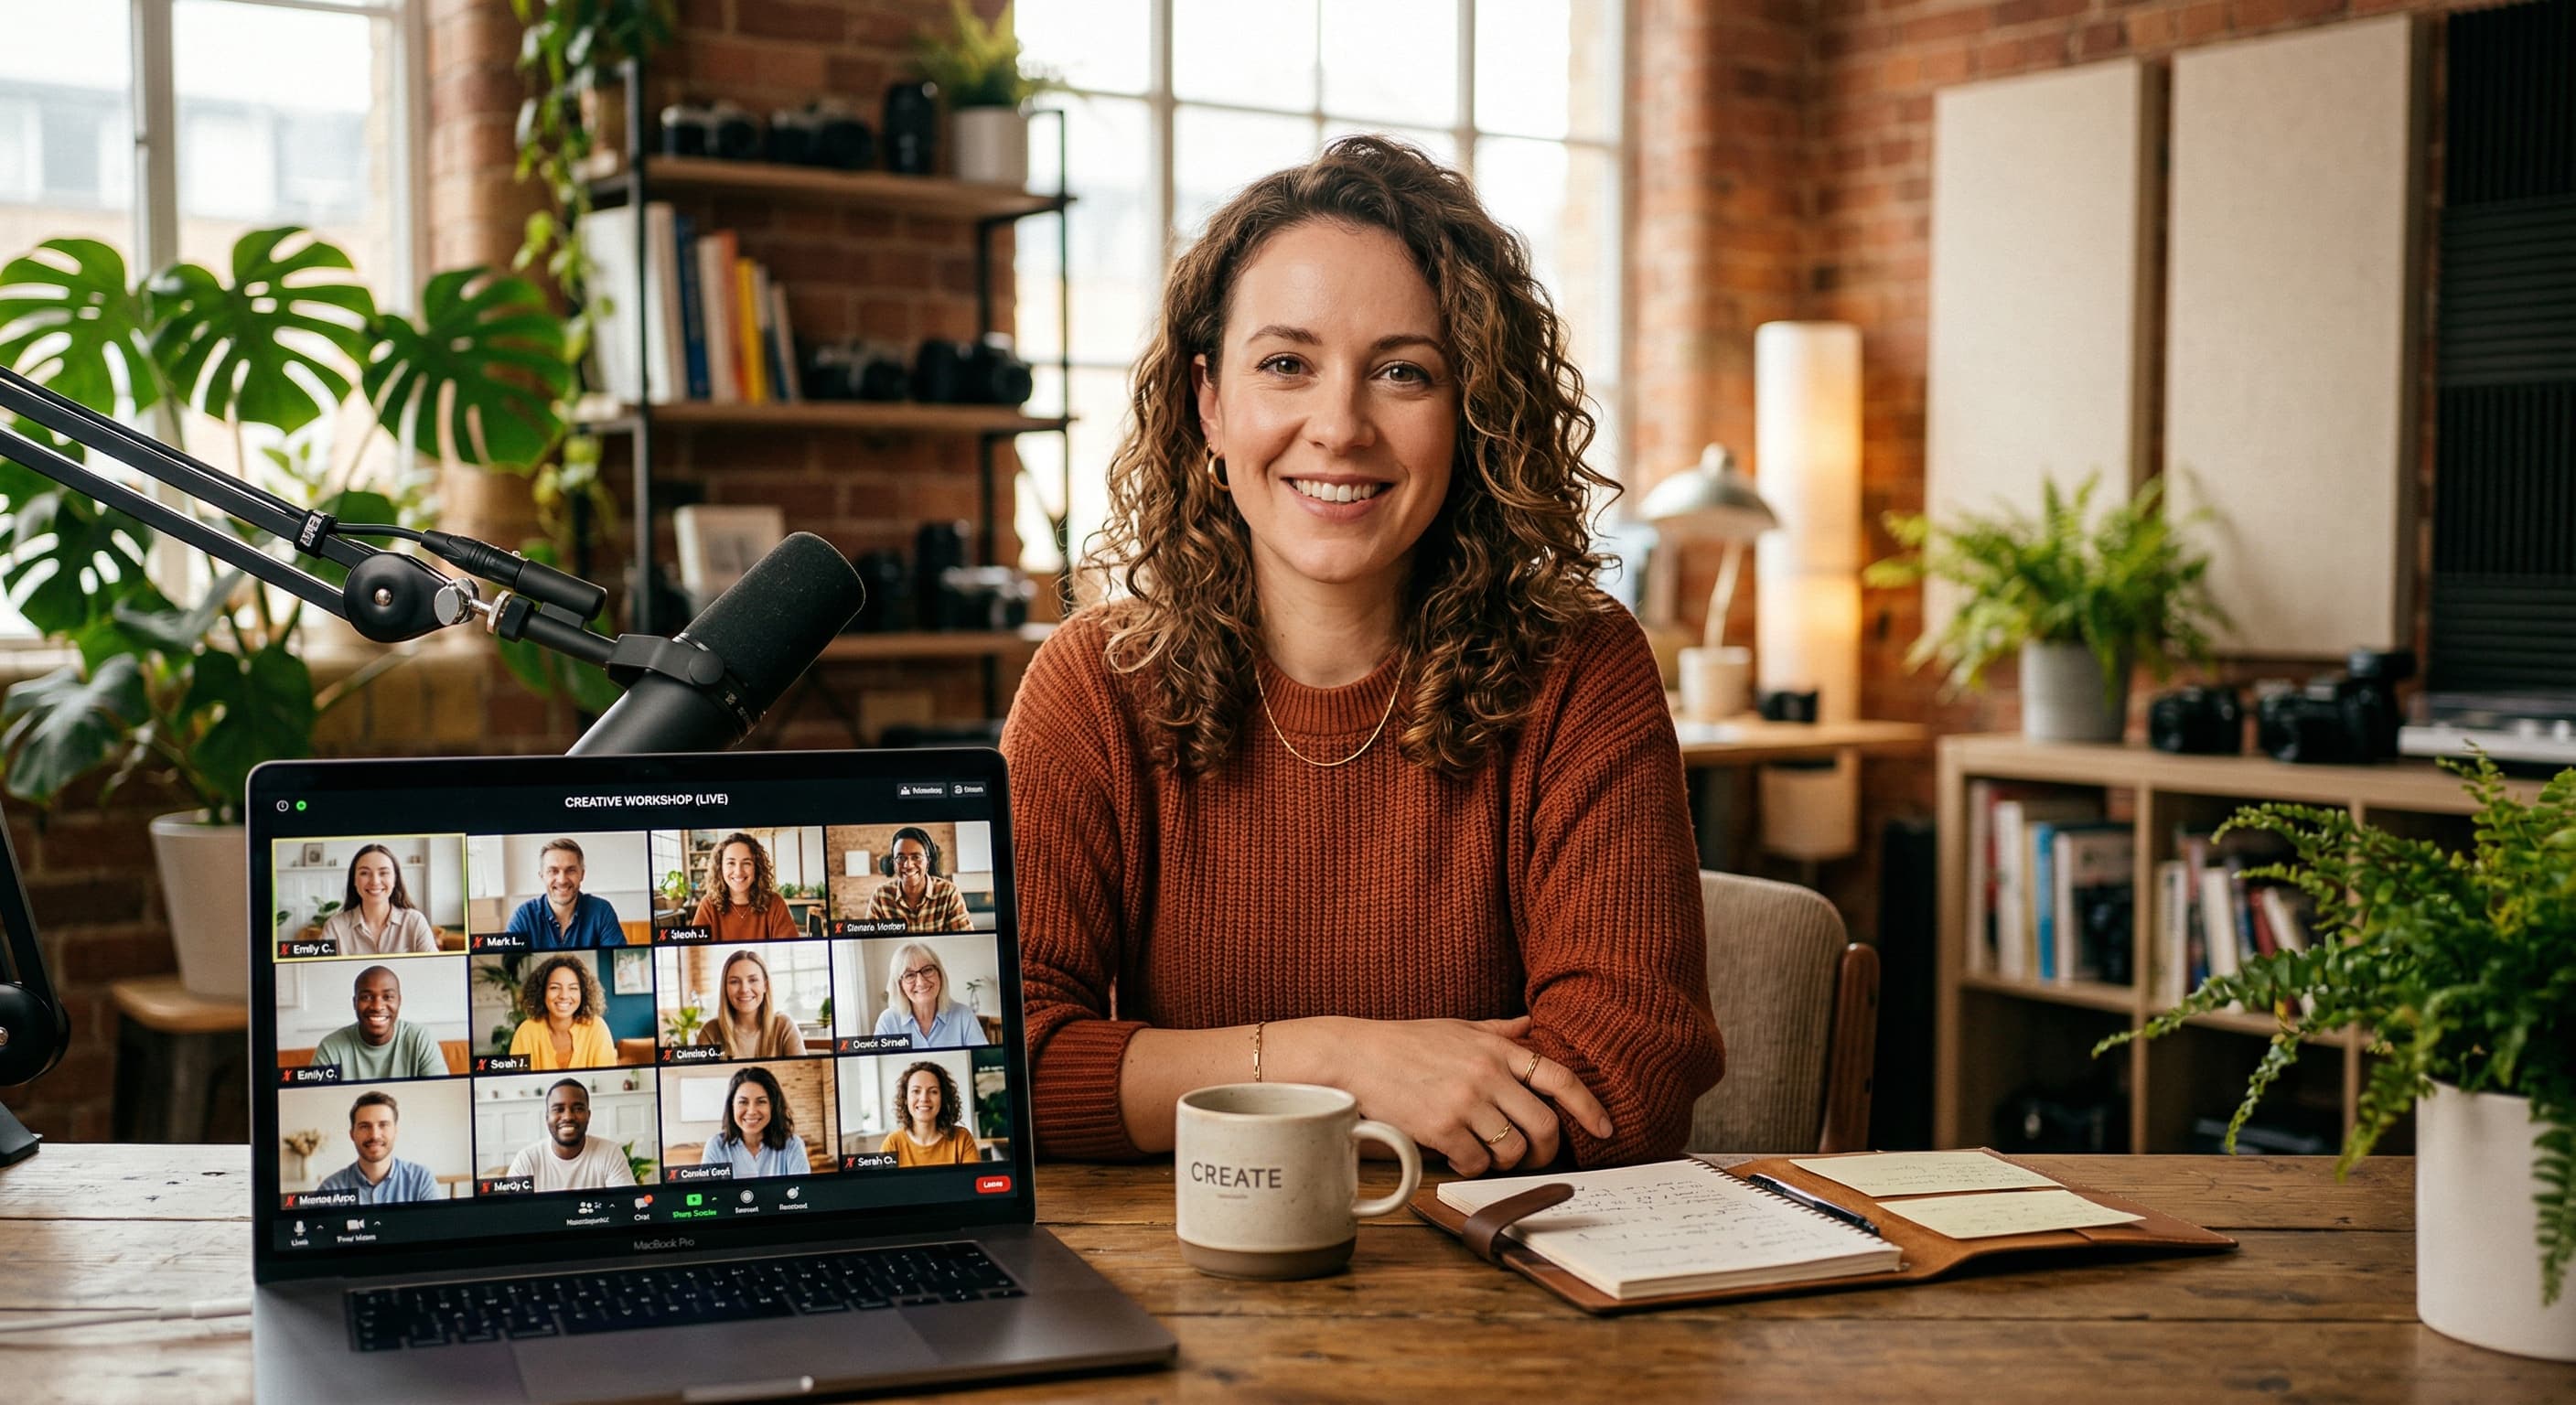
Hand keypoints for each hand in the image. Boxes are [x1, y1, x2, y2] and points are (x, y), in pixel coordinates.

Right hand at [1286, 1015, 1612, 1176]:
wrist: (1356, 1055)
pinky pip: (1477, 1163)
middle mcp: (1488, 1074)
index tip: (1605, 1129)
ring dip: (1506, 1161)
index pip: (1560, 1078)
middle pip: (1545, 1125)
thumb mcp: (1459, 1027)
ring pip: (1513, 1150)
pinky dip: (1473, 1168)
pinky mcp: (1441, 1128)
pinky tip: (1459, 1158)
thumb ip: (1499, 1031)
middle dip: (1546, 1150)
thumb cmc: (1407, 1042)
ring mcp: (1465, 1102)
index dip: (1589, 1107)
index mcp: (1498, 1048)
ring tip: (1487, 1152)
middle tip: (1533, 1156)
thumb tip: (1532, 1025)